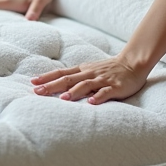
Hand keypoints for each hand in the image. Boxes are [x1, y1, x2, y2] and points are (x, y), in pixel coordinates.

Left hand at [31, 55, 149, 103]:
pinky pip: (106, 92)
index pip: (61, 73)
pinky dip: (98, 96)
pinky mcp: (115, 86)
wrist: (132, 63)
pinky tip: (91, 103)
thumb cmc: (108, 69)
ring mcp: (102, 80)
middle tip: (37, 92)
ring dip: (74, 92)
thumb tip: (56, 85)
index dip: (47, 77)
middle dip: (52, 86)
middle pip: (68, 79)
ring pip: (85, 85)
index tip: (33, 82)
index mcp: (82, 70)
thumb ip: (75, 77)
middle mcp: (89, 74)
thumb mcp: (89, 70)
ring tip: (63, 99)